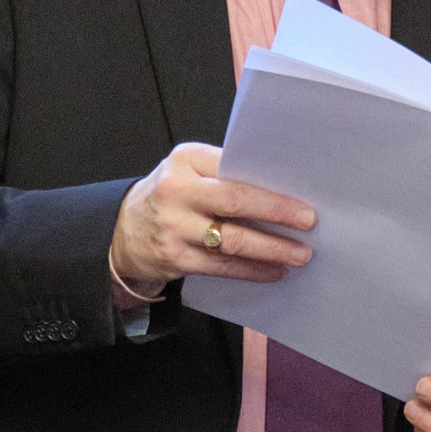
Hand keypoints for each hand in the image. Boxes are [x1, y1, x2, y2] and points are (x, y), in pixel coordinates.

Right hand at [110, 144, 314, 293]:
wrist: (122, 230)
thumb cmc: (171, 195)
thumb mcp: (188, 170)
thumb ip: (225, 173)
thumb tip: (281, 188)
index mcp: (186, 160)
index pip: (234, 168)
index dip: (270, 187)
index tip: (302, 199)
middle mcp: (176, 191)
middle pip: (235, 202)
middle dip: (276, 214)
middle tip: (307, 224)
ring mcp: (174, 227)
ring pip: (232, 240)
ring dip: (271, 249)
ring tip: (299, 255)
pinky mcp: (175, 258)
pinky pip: (222, 266)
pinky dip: (252, 270)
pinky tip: (274, 271)